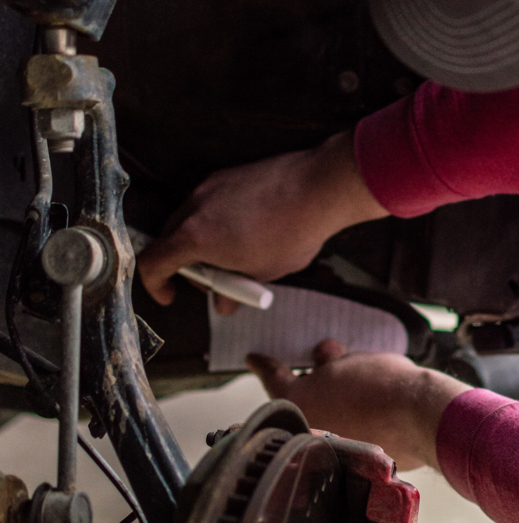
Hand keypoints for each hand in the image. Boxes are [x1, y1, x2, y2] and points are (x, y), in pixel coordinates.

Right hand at [137, 131, 389, 314]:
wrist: (319, 188)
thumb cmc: (292, 233)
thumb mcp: (262, 275)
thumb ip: (235, 290)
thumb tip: (224, 304)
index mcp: (195, 237)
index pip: (152, 262)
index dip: (155, 284)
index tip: (169, 294)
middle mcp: (195, 207)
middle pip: (169, 240)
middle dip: (186, 265)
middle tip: (217, 280)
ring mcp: (210, 187)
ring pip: (189, 220)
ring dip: (202, 242)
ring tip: (238, 256)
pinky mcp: (227, 175)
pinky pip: (208, 203)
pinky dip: (216, 222)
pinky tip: (249, 231)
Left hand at [246, 340, 471, 470]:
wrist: (419, 418)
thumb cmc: (384, 385)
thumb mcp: (353, 361)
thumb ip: (332, 361)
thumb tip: (323, 356)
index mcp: (298, 399)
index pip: (272, 376)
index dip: (263, 364)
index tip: (254, 358)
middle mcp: (305, 428)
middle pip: (301, 400)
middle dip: (312, 382)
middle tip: (325, 367)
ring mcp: (328, 449)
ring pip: (324, 419)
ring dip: (334, 405)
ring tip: (358, 390)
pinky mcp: (351, 464)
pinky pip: (346, 437)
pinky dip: (353, 425)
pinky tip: (371, 416)